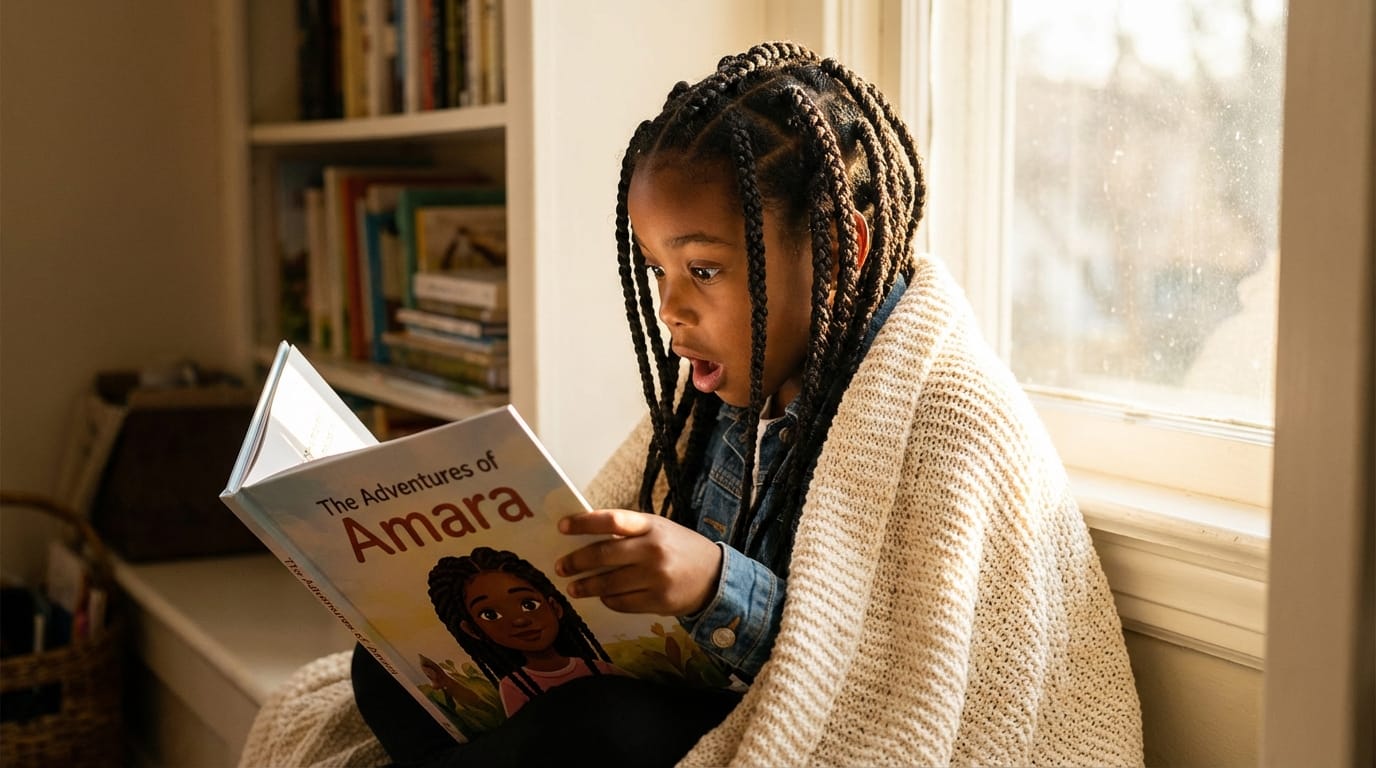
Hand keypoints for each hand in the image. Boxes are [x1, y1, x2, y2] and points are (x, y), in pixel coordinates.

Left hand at [555, 509, 721, 615]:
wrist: (716, 577)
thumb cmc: (679, 548)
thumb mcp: (659, 529)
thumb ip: (629, 532)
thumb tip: (586, 538)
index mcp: (651, 526)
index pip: (612, 520)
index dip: (584, 523)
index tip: (563, 527)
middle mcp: (653, 550)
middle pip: (603, 554)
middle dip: (576, 561)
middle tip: (561, 566)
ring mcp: (656, 578)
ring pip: (608, 583)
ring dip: (585, 586)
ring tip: (572, 587)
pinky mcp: (658, 601)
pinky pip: (621, 602)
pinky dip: (608, 599)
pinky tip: (602, 596)